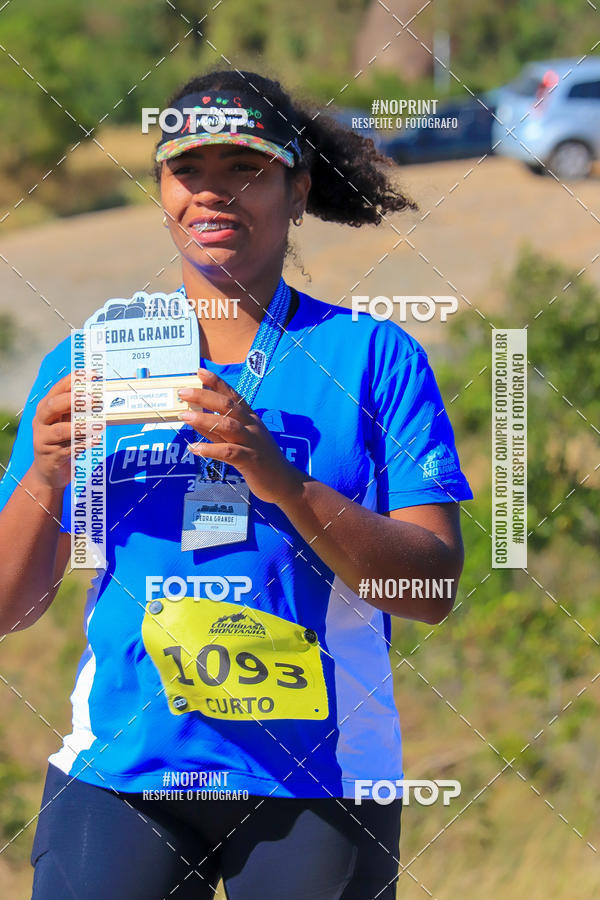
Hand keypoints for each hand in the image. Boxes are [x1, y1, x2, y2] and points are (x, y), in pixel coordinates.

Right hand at [31, 373, 103, 490]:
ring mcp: (44, 439)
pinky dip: (84, 444)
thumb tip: (102, 396)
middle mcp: (41, 421)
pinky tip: (96, 440)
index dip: (75, 380)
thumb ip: (78, 410)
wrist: (48, 472)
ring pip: (61, 430)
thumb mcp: (67, 422)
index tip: (93, 374)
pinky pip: (69, 449)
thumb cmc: (61, 441)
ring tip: (99, 424)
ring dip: (81, 426)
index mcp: (46, 407)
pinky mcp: (51, 456)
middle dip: (73, 400)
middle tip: (94, 398)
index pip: (59, 388)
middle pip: (53, 406)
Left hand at [177, 368, 302, 504]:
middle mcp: (252, 427)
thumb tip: (194, 419)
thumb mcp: (238, 441)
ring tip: (185, 416)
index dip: (216, 383)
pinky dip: (211, 449)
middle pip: (228, 406)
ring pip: (228, 426)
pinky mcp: (251, 461)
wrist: (284, 483)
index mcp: (251, 419)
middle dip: (205, 396)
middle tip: (184, 392)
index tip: (200, 372)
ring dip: (205, 419)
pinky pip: (229, 452)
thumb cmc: (260, 461)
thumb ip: (217, 431)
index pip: (233, 396)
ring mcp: (253, 442)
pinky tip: (195, 449)